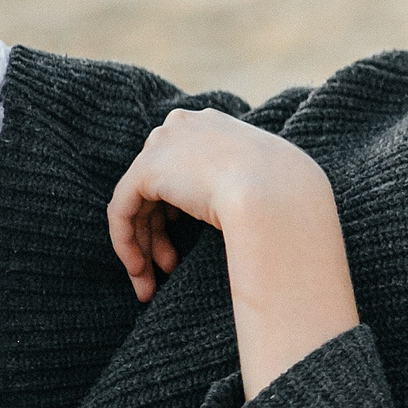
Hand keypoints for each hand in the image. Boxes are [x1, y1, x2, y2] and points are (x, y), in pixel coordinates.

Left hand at [108, 108, 326, 299]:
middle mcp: (182, 127)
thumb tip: (234, 214)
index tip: (186, 243)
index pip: (182, 168)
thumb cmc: (284, 194)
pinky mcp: (145, 170)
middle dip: (160, 232)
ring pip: (139, 202)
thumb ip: (240, 187)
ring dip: (144, 245)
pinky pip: (123, 209)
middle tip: (169, 268)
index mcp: (212, 125)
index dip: (179, 210)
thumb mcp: (264, 182)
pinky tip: (139, 271)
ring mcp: (162, 145)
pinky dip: (127, 242)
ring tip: (152, 282)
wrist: (277, 191)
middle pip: (158, 187)